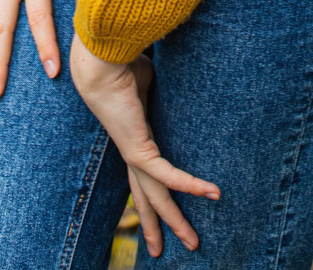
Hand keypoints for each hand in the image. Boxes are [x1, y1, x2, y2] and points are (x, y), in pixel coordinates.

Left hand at [69, 35, 220, 254]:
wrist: (100, 62)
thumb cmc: (121, 64)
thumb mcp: (150, 81)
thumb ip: (162, 91)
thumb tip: (177, 79)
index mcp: (133, 139)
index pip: (143, 178)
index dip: (149, 199)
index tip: (157, 217)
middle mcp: (132, 153)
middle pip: (146, 197)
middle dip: (157, 225)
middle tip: (163, 251)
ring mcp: (134, 154)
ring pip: (157, 197)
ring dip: (175, 221)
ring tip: (192, 243)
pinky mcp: (139, 149)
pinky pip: (169, 175)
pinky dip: (191, 185)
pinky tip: (212, 193)